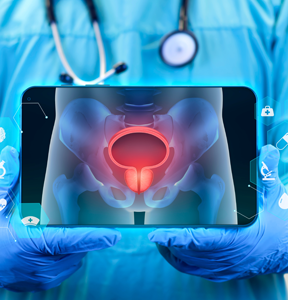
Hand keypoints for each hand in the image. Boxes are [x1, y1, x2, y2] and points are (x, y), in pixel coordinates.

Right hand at [0, 146, 120, 291]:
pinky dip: (65, 259)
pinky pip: (62, 272)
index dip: (93, 237)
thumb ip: (7, 178)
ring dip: (73, 248)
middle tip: (78, 223)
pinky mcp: (36, 284)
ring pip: (71, 262)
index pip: (68, 239)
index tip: (114, 235)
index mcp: (26, 242)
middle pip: (74, 250)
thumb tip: (11, 152)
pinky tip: (56, 249)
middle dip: (82, 238)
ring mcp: (36, 278)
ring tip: (64, 235)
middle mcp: (34, 264)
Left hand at [149, 145, 287, 280]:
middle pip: (191, 253)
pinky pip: (199, 272)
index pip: (201, 240)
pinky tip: (175, 255)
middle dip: (169, 244)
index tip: (156, 234)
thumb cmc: (283, 227)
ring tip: (160, 241)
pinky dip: (184, 264)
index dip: (177, 238)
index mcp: (239, 240)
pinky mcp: (227, 272)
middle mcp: (230, 258)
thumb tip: (269, 149)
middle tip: (153, 233)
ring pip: (192, 265)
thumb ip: (269, 175)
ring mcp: (227, 268)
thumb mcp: (278, 199)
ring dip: (174, 253)